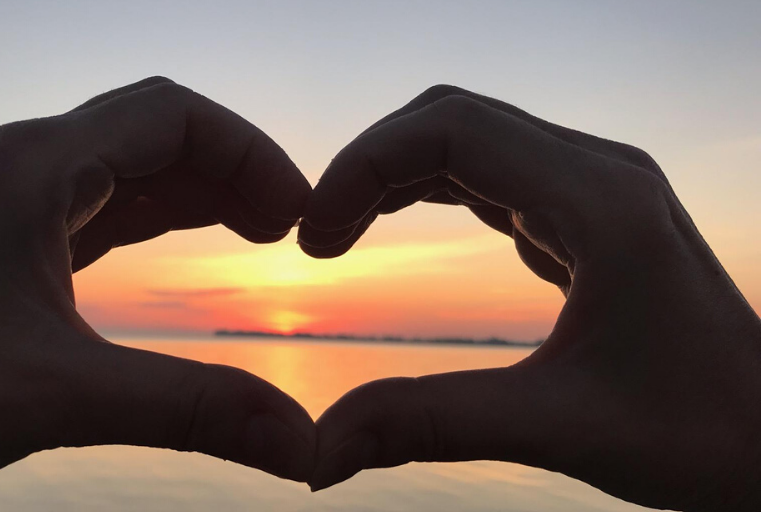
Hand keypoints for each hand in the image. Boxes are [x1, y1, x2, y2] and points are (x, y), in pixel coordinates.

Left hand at [0, 77, 314, 510]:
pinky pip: (91, 210)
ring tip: (256, 235)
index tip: (300, 216)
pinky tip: (177, 254)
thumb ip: (192, 410)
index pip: (172, 114)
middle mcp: (17, 167)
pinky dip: (149, 223)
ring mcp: (1, 203)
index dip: (252, 153)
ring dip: (194, 195)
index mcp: (34, 167)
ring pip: (122, 170)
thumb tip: (303, 446)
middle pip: (152, 132)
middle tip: (288, 233)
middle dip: (232, 171)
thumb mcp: (62, 398)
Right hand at [299, 85, 760, 510]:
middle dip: (371, 165)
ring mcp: (598, 190)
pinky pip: (493, 174)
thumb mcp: (556, 428)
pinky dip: (431, 190)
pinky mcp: (591, 216)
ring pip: (472, 139)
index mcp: (600, 202)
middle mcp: (601, 174)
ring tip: (340, 233)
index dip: (365, 166)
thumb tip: (316, 452)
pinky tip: (398, 227)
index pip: (452, 128)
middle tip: (316, 237)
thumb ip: (428, 426)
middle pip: (454, 117)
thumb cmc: (700, 439)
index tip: (313, 237)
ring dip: (397, 174)